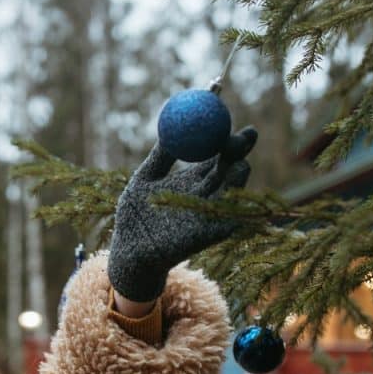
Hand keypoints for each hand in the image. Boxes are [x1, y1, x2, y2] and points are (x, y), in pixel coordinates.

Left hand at [107, 126, 257, 302]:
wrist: (129, 252)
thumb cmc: (133, 216)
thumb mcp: (144, 179)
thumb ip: (159, 156)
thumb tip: (170, 125)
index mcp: (192, 178)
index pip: (215, 152)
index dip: (224, 135)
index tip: (229, 120)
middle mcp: (206, 193)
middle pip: (230, 166)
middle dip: (240, 150)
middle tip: (243, 136)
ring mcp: (210, 213)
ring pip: (233, 189)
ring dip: (239, 176)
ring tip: (237, 163)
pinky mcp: (212, 234)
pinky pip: (229, 218)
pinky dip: (234, 207)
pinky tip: (234, 193)